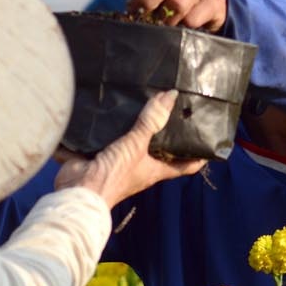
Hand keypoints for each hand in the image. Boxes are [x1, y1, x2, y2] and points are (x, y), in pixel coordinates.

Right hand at [55, 91, 203, 205]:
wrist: (78, 189)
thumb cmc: (114, 174)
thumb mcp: (137, 145)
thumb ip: (152, 121)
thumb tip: (171, 96)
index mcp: (156, 169)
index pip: (186, 165)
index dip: (199, 154)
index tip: (207, 137)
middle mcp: (141, 166)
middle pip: (159, 148)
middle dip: (166, 131)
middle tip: (174, 106)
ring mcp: (121, 160)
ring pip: (134, 140)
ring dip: (137, 124)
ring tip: (145, 99)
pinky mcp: (102, 154)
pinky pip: (110, 137)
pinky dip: (112, 125)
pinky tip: (114, 106)